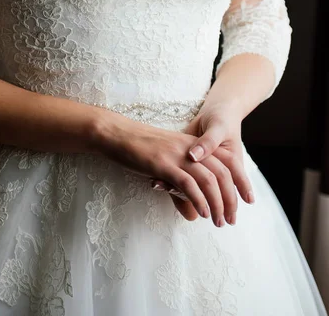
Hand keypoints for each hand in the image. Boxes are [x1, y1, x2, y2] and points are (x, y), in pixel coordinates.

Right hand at [95, 110, 245, 226]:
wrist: (116, 133)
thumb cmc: (137, 148)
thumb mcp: (165, 158)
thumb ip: (179, 178)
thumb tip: (191, 206)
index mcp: (192, 145)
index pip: (225, 163)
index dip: (237, 183)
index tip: (240, 203)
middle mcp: (189, 149)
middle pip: (222, 173)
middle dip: (231, 199)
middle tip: (231, 220)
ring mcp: (176, 155)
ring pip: (209, 180)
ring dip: (218, 204)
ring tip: (218, 221)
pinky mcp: (163, 164)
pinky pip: (188, 183)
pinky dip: (199, 200)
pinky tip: (202, 213)